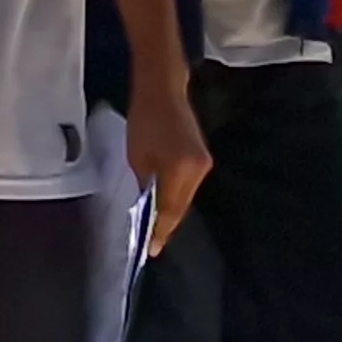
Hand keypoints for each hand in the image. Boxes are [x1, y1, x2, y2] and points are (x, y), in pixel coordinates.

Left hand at [127, 69, 213, 247]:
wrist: (164, 91)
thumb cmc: (144, 120)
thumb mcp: (137, 156)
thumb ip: (144, 183)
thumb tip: (147, 204)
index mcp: (180, 170)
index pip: (170, 209)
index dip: (161, 231)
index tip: (153, 250)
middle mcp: (198, 170)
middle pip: (181, 206)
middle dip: (167, 225)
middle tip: (154, 245)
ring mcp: (204, 164)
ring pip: (186, 197)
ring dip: (172, 211)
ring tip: (157, 229)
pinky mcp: (204, 159)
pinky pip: (189, 186)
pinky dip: (177, 197)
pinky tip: (166, 205)